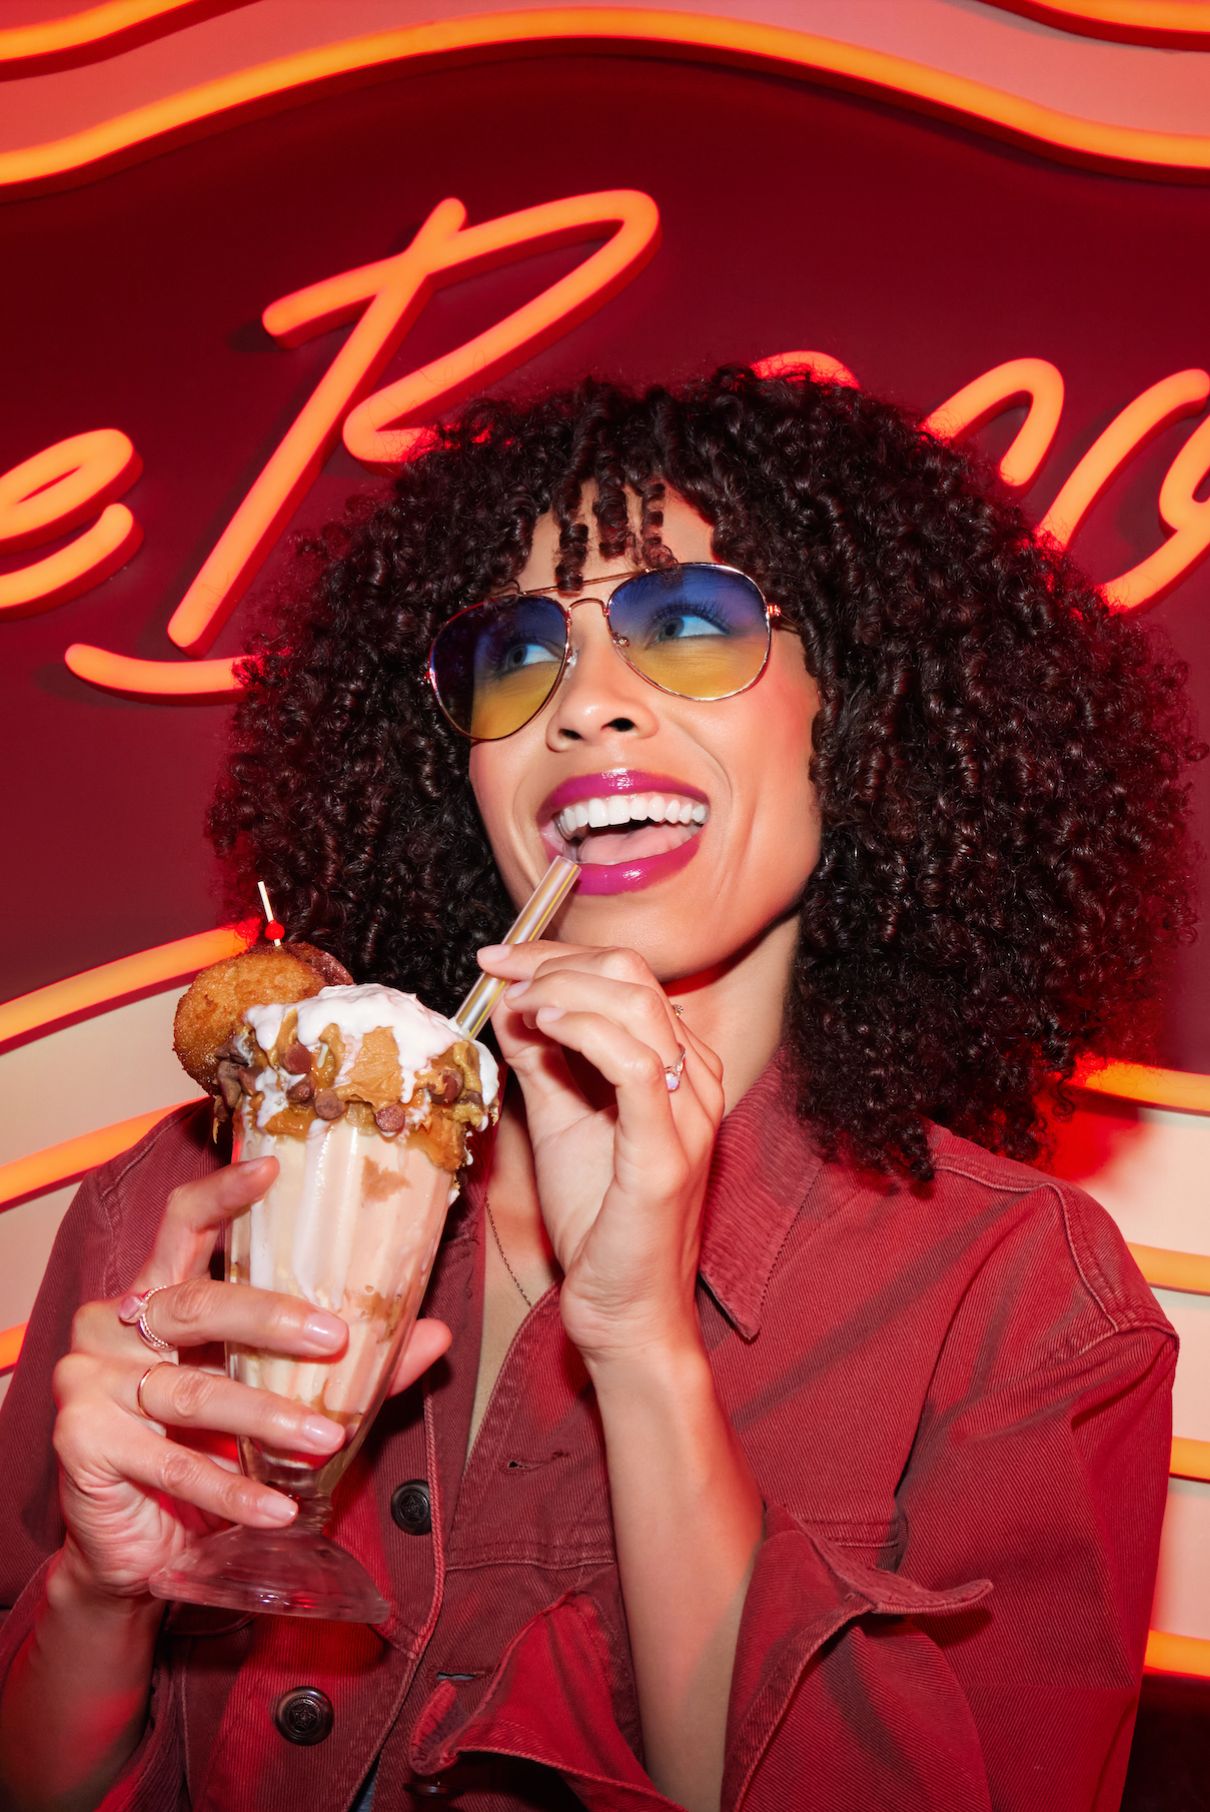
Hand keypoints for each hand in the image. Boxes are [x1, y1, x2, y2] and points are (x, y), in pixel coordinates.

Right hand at [51, 1157, 449, 1603]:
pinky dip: (232, 1488)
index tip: (271, 1168)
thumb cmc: (207, 1451)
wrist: (140, 1547)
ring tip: (326, 1437)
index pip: (182, 1225)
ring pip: (191, 1390)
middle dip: (269, 1317)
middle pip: (195, 1302)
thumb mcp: (278, 1398)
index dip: (223, 1194)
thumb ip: (349, 1367)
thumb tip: (434, 1334)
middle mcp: (115, 1326)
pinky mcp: (82, 1443)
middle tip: (332, 1337)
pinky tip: (278, 1505)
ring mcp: (91, 1382)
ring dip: (266, 1415)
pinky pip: (171, 1464)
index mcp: (158, 1294)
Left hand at [476, 942, 724, 1364]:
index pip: (628, 976)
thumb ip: (541, 1058)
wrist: (621, 1307)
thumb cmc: (595, 1218)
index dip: (559, 954)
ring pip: (638, 1007)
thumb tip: (510, 1000)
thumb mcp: (558, 1116)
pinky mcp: (668, 1155)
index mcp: (680, 1065)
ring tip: (514, 998)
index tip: (498, 959)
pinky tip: (542, 1024)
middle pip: (634, 977)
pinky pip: (638, 1065)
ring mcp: (689, 1116)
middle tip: (498, 969)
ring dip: (563, 987)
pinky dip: (585, 1029)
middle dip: (556, 960)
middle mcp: (697, 1080)